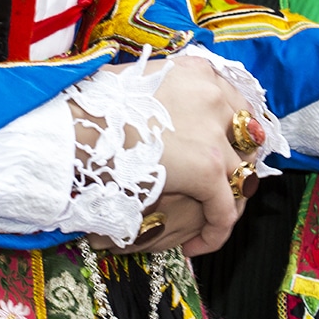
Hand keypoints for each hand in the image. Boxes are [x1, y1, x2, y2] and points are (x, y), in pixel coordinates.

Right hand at [75, 54, 253, 254]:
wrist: (70, 128)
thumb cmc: (89, 108)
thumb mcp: (131, 83)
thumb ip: (158, 92)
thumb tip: (158, 106)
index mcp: (196, 72)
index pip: (235, 104)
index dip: (232, 133)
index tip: (223, 153)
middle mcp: (214, 96)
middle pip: (247, 139)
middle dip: (238, 165)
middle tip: (220, 191)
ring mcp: (215, 133)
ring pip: (243, 176)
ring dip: (230, 202)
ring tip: (209, 222)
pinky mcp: (209, 169)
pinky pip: (226, 209)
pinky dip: (217, 232)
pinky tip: (198, 246)